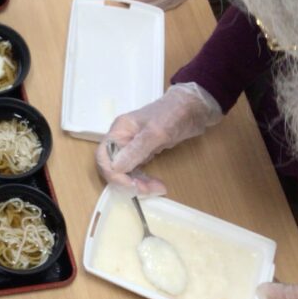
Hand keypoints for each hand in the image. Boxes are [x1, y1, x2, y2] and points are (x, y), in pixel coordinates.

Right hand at [94, 83, 222, 194]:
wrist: (193, 108)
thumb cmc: (174, 114)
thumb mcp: (156, 132)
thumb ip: (136, 150)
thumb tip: (116, 168)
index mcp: (119, 130)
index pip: (104, 156)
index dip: (113, 174)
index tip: (131, 185)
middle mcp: (122, 139)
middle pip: (113, 166)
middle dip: (126, 181)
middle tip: (147, 190)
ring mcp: (132, 146)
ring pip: (125, 172)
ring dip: (137, 183)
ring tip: (157, 188)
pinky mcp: (143, 153)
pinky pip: (136, 171)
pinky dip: (144, 180)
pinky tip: (156, 184)